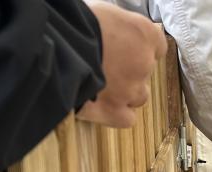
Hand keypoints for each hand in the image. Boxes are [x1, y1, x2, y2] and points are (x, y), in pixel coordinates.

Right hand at [77, 2, 167, 127]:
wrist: (55, 45)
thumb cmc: (75, 21)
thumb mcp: (103, 13)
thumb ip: (116, 27)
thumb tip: (114, 32)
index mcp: (144, 34)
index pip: (156, 45)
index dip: (139, 48)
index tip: (126, 47)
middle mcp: (144, 63)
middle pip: (144, 71)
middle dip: (128, 70)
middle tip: (104, 65)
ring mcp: (131, 90)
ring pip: (139, 97)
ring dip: (125, 93)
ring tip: (101, 86)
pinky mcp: (114, 110)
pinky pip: (126, 118)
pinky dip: (117, 114)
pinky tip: (101, 106)